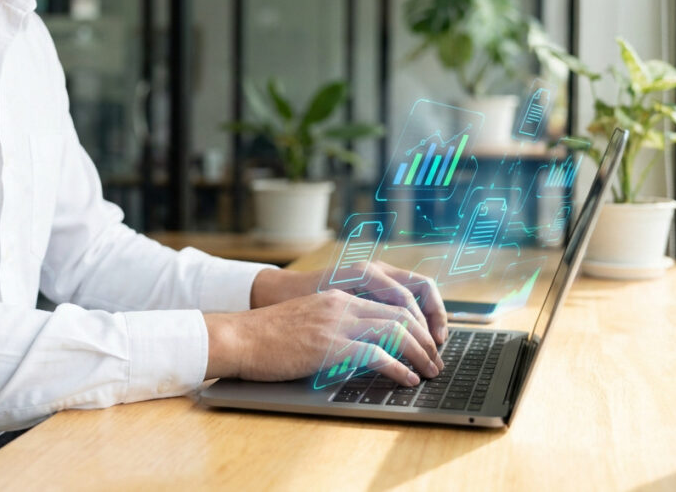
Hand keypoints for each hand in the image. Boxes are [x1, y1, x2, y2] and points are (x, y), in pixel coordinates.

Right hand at [205, 286, 445, 386]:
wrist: (239, 337)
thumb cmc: (266, 336)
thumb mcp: (307, 322)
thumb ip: (334, 327)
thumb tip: (359, 351)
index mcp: (338, 297)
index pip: (391, 303)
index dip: (416, 323)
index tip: (426, 343)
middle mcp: (342, 304)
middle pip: (401, 313)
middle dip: (426, 338)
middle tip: (436, 360)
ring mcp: (337, 322)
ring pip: (395, 330)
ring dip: (419, 353)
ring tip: (430, 371)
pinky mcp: (330, 344)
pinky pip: (376, 353)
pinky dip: (398, 367)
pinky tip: (406, 379)